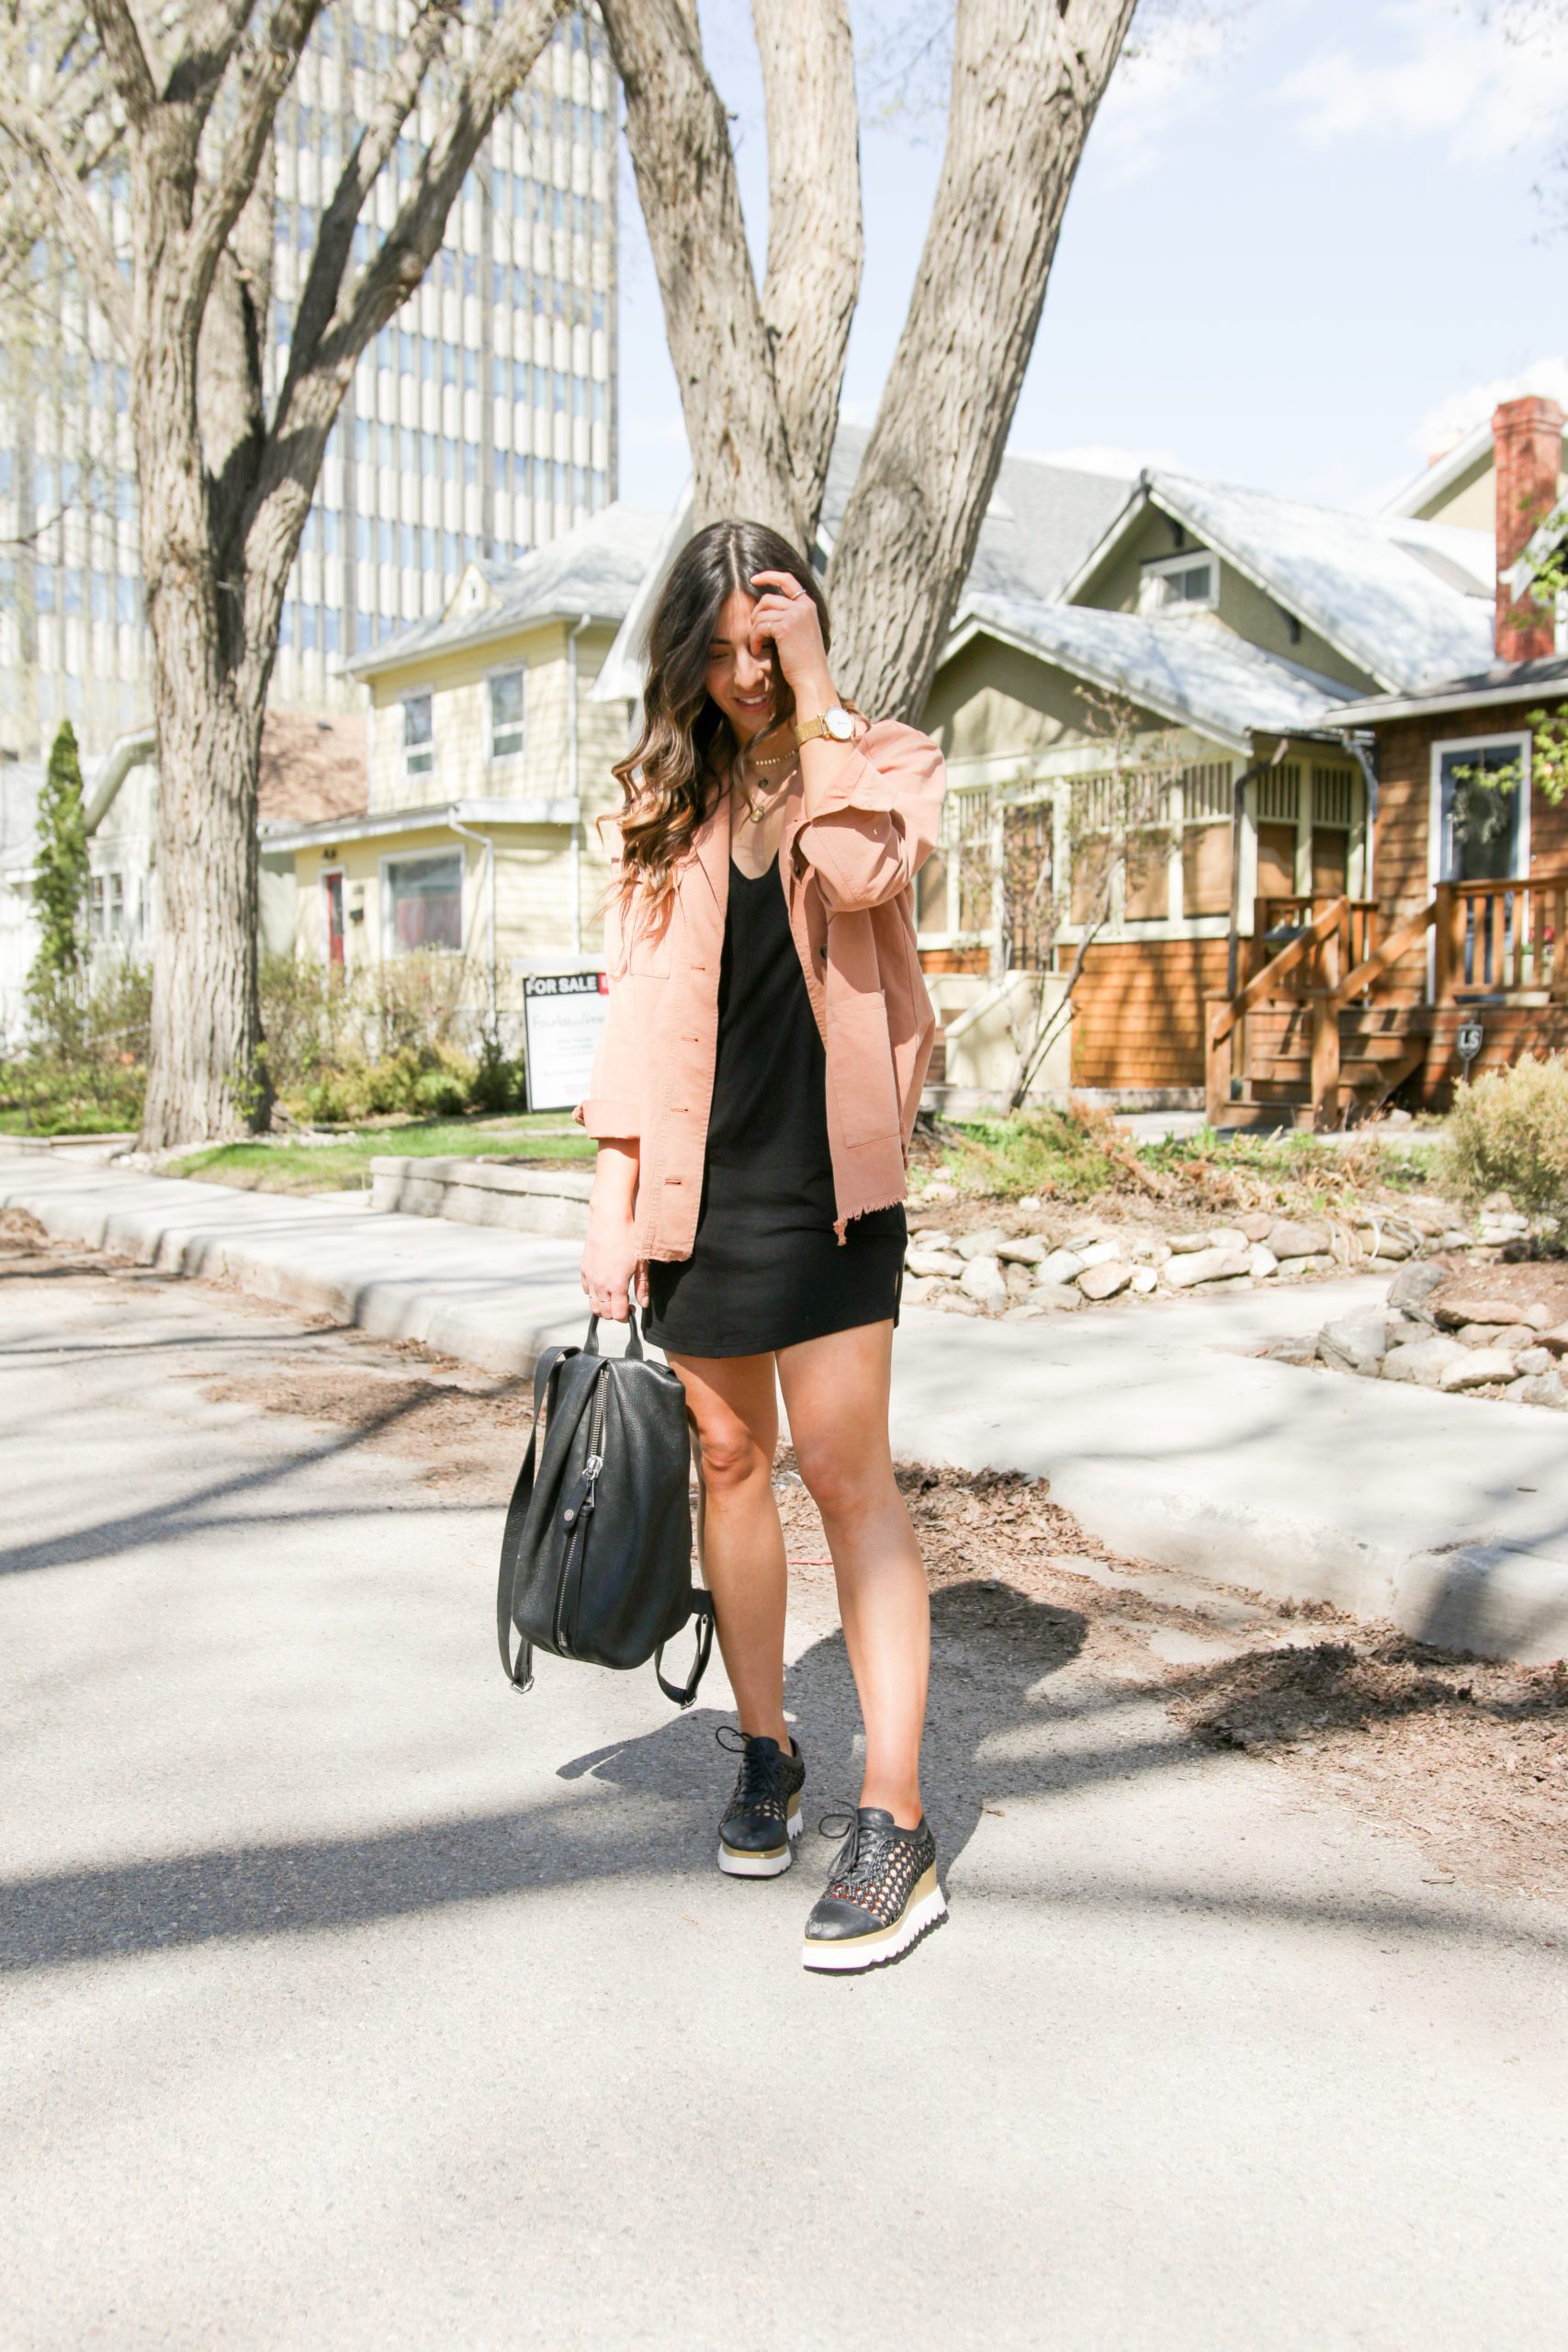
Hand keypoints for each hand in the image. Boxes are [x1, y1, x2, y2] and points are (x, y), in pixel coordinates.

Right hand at [581, 1211, 646, 1320]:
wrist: (610, 1219)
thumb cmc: (629, 1239)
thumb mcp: (641, 1264)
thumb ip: (642, 1287)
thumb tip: (644, 1304)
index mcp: (617, 1285)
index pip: (618, 1315)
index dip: (626, 1317)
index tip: (632, 1310)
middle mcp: (600, 1284)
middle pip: (604, 1313)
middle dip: (615, 1314)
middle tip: (625, 1305)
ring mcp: (590, 1277)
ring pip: (592, 1304)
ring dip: (603, 1306)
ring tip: (614, 1298)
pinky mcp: (584, 1269)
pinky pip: (586, 1290)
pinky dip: (594, 1293)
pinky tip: (605, 1285)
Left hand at [748, 569, 834, 707]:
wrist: (812, 677)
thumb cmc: (805, 660)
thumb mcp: (801, 632)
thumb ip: (790, 616)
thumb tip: (765, 606)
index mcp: (808, 605)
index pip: (787, 579)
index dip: (769, 575)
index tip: (753, 579)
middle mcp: (803, 606)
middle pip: (768, 599)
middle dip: (756, 614)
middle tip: (754, 631)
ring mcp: (795, 616)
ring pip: (761, 613)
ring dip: (754, 630)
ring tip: (756, 644)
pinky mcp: (785, 628)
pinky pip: (759, 627)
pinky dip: (754, 638)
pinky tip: (757, 649)